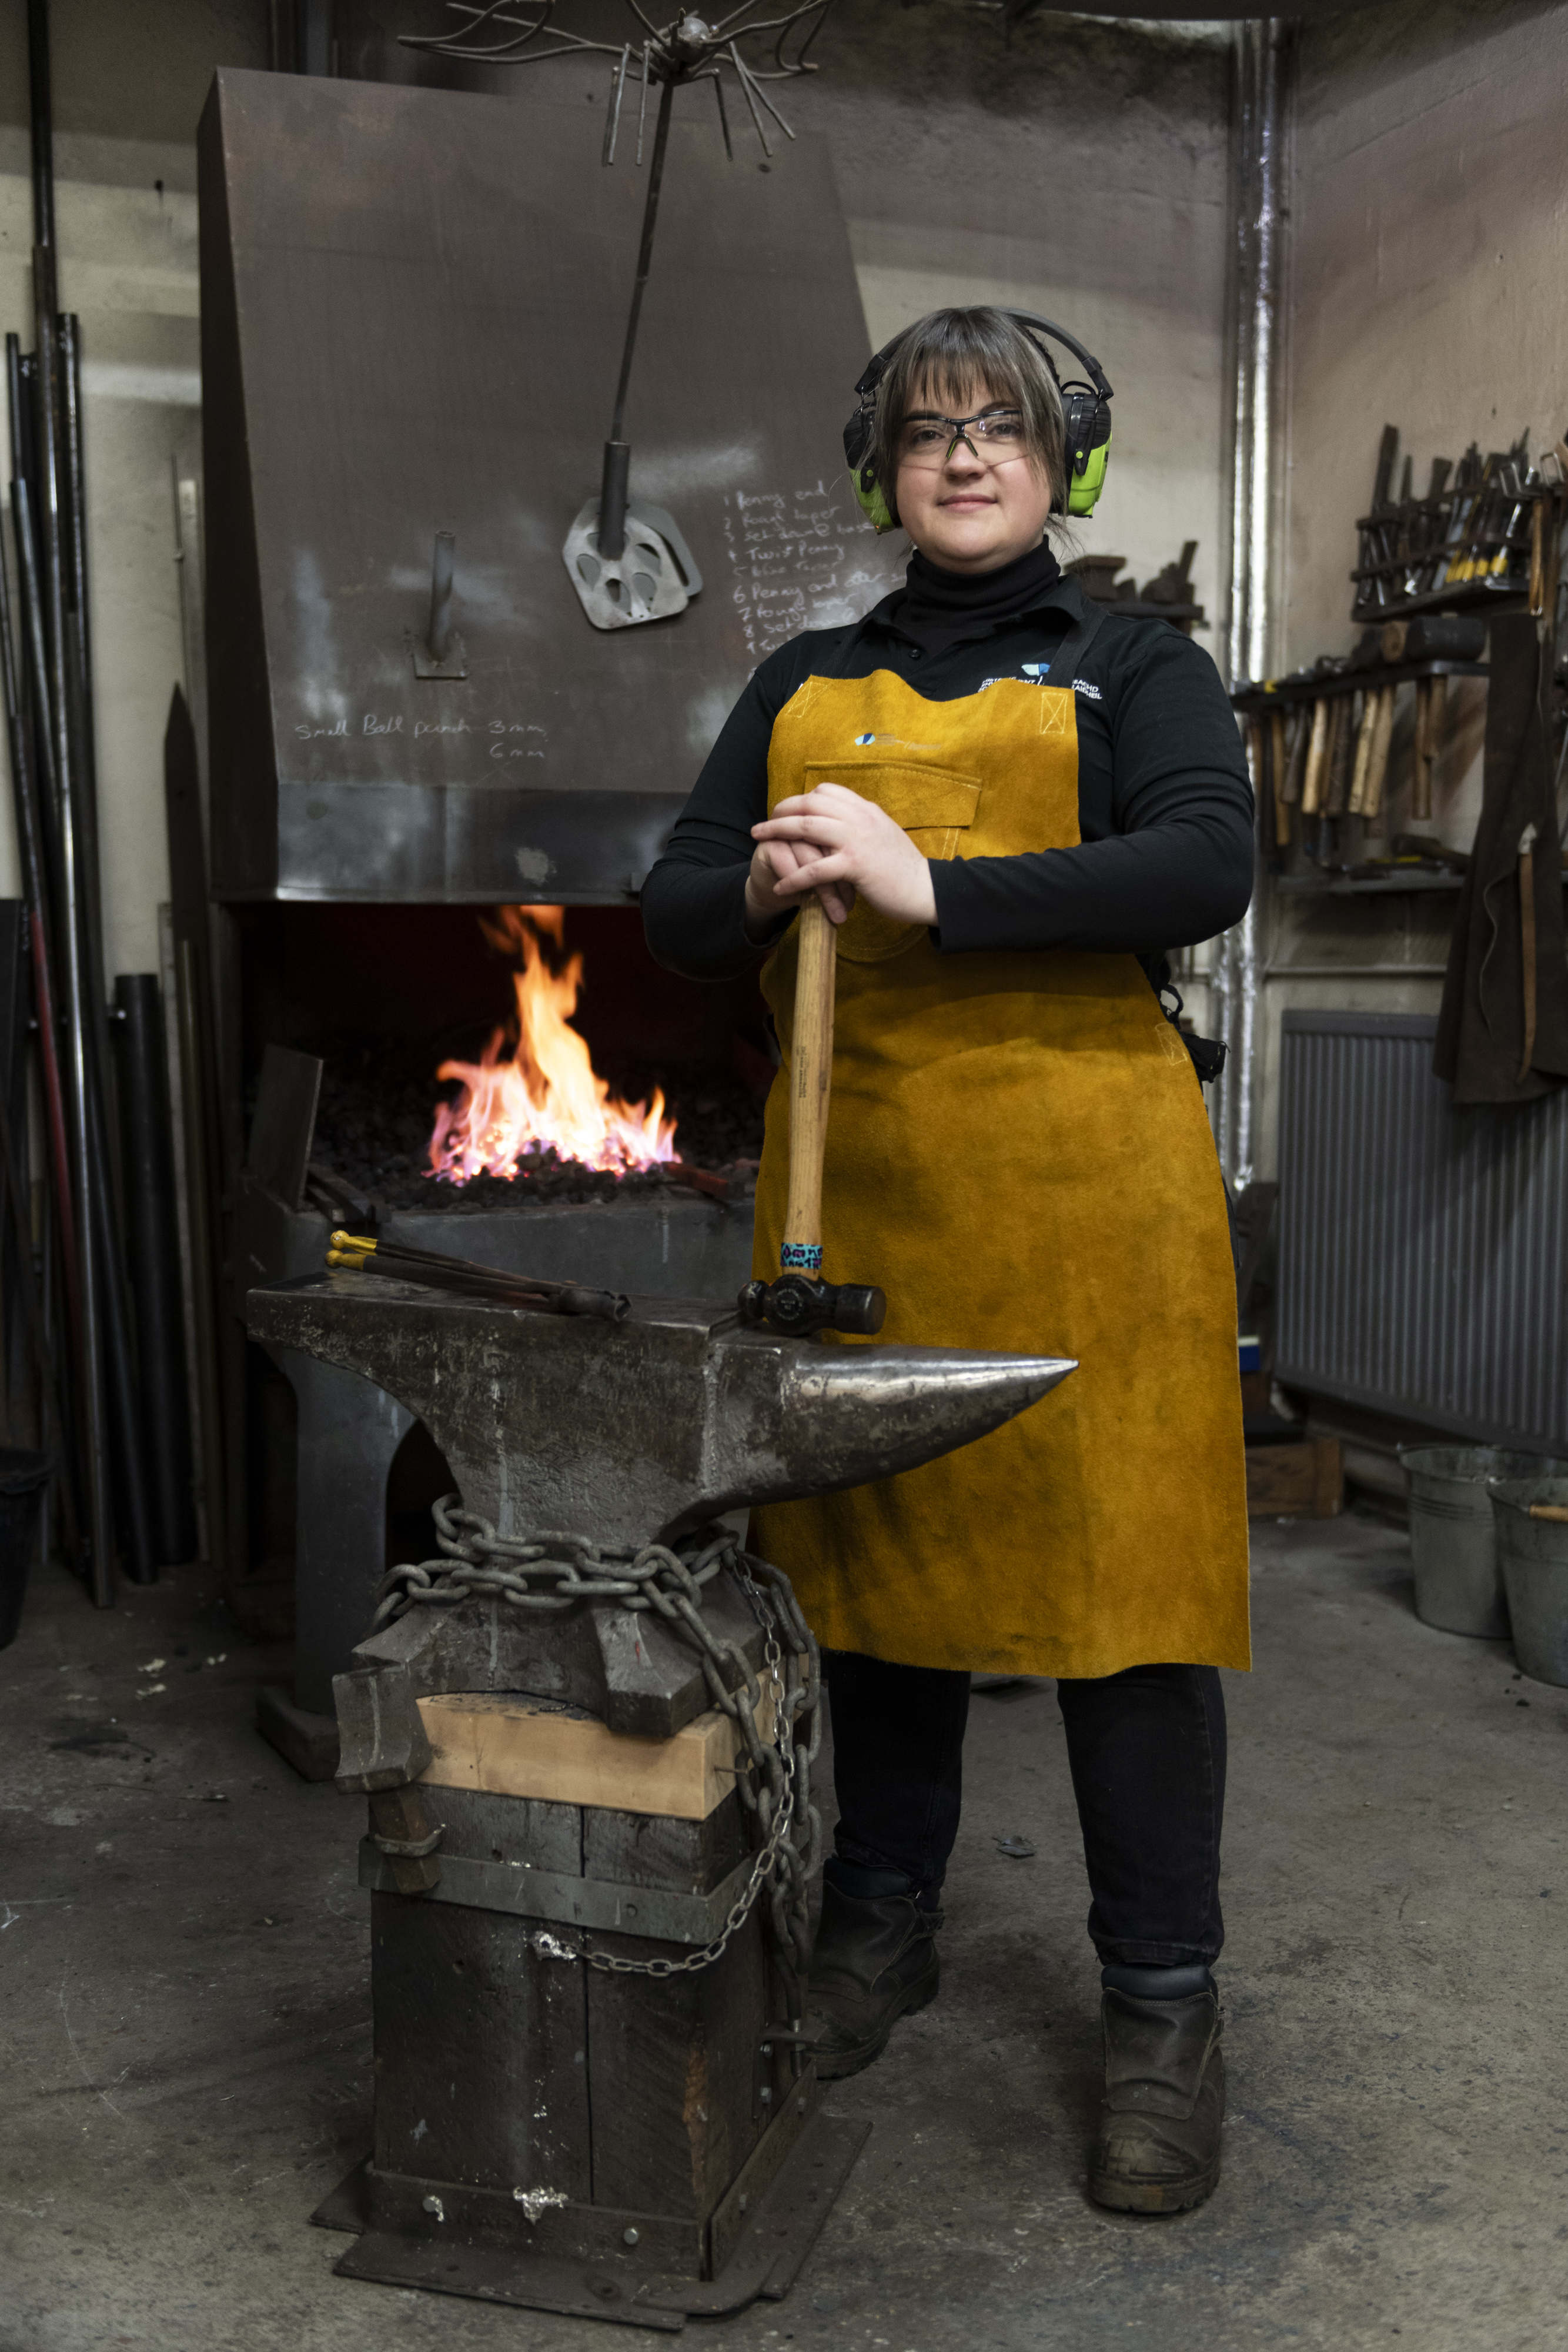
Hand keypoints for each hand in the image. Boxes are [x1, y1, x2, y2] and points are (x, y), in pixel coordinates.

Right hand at [743, 830, 854, 933]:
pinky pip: (788, 864)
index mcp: (827, 822)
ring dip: (823, 889)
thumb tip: (874, 884)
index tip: (865, 894)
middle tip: (850, 907)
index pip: (846, 840)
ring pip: (810, 857)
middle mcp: (807, 823)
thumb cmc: (808, 882)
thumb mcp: (833, 875)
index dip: (856, 867)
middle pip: (830, 847)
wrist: (774, 890)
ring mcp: (786, 831)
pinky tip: (803, 902)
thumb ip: (850, 868)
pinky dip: (798, 885)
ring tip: (835, 914)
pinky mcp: (768, 845)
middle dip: (842, 881)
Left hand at [748, 784, 937, 928]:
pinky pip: (815, 869)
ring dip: (777, 832)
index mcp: (865, 809)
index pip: (826, 790)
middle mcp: (859, 818)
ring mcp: (856, 840)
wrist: (925, 889)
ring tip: (758, 840)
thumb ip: (864, 822)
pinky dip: (794, 877)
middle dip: (781, 810)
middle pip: (809, 803)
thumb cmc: (904, 867)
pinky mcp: (855, 866)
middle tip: (763, 823)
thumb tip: (847, 816)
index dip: (802, 798)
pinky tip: (780, 885)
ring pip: (806, 827)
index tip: (787, 809)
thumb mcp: (884, 832)